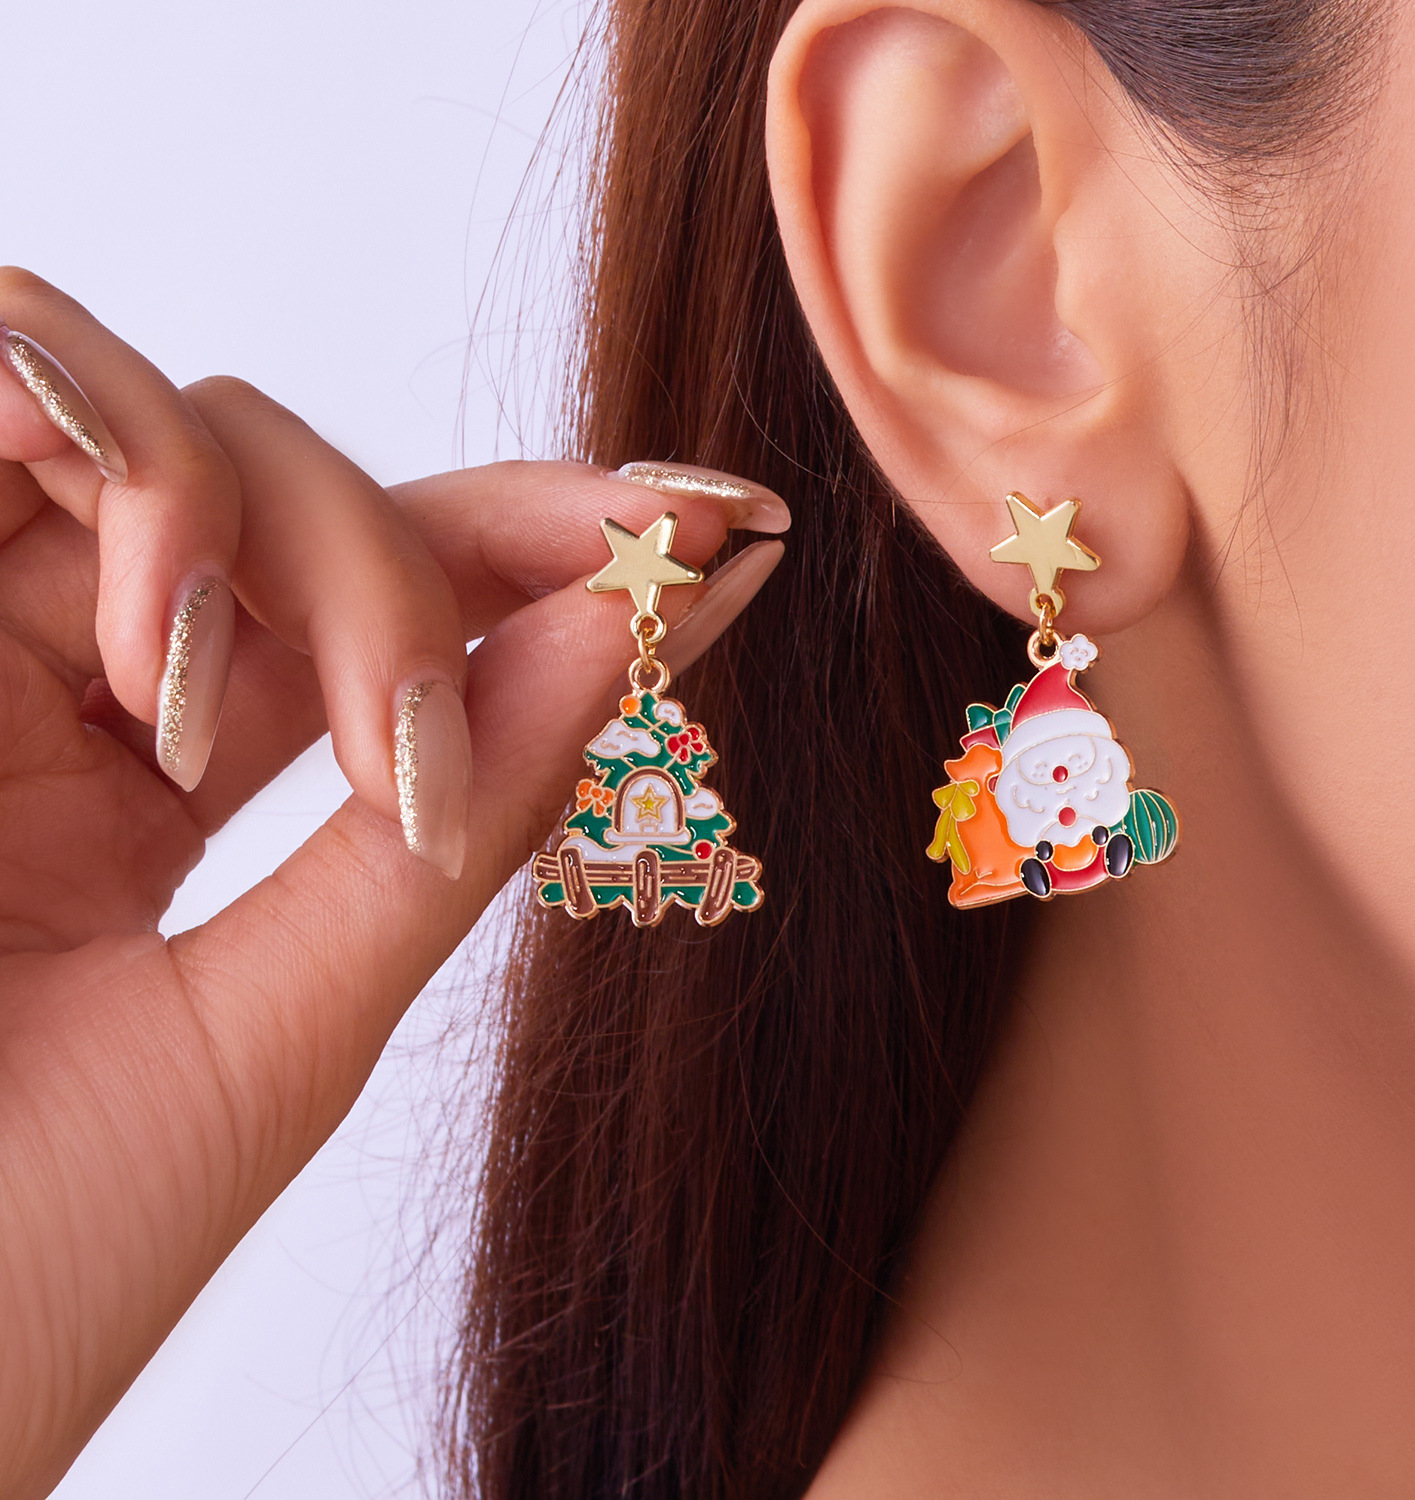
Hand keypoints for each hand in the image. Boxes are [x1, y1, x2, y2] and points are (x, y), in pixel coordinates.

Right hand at [0, 269, 787, 1496]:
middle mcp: (84, 697)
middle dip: (486, 531)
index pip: (396, 620)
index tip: (726, 536)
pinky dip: (116, 451)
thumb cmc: (28, 1253)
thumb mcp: (285, 1033)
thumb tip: (627, 639)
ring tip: (225, 711)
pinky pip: (10, 391)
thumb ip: (451, 831)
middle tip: (633, 561)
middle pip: (323, 507)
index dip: (565, 560)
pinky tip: (143, 612)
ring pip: (193, 440)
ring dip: (288, 528)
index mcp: (171, 794)